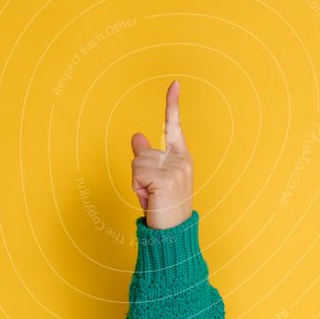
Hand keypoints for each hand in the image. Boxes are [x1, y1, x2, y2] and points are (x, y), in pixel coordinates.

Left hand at [130, 80, 193, 229]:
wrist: (173, 234)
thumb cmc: (163, 209)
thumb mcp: (154, 179)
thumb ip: (147, 157)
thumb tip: (136, 135)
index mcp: (182, 159)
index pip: (175, 127)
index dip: (172, 104)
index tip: (174, 84)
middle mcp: (182, 161)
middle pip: (142, 152)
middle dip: (139, 174)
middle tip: (151, 194)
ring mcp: (176, 169)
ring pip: (138, 162)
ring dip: (137, 183)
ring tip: (151, 198)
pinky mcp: (166, 178)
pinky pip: (137, 173)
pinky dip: (137, 189)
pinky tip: (150, 199)